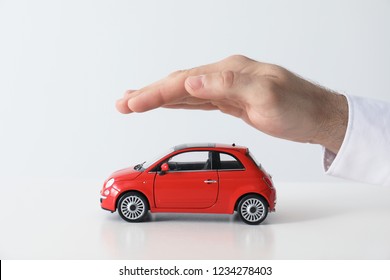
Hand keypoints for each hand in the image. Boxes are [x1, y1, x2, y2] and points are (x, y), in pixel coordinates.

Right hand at [116, 55, 347, 152]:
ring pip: (185, 91)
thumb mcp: (266, 96)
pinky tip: (168, 103)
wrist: (317, 116)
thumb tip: (191, 81)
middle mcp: (225, 75)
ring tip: (135, 102)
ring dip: (159, 97)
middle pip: (179, 83)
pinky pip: (198, 100)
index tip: (131, 103)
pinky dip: (179, 101)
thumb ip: (227, 85)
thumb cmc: (297, 107)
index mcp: (230, 71)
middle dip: (149, 94)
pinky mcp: (231, 100)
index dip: (155, 93)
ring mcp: (227, 87)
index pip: (184, 82)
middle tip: (122, 103)